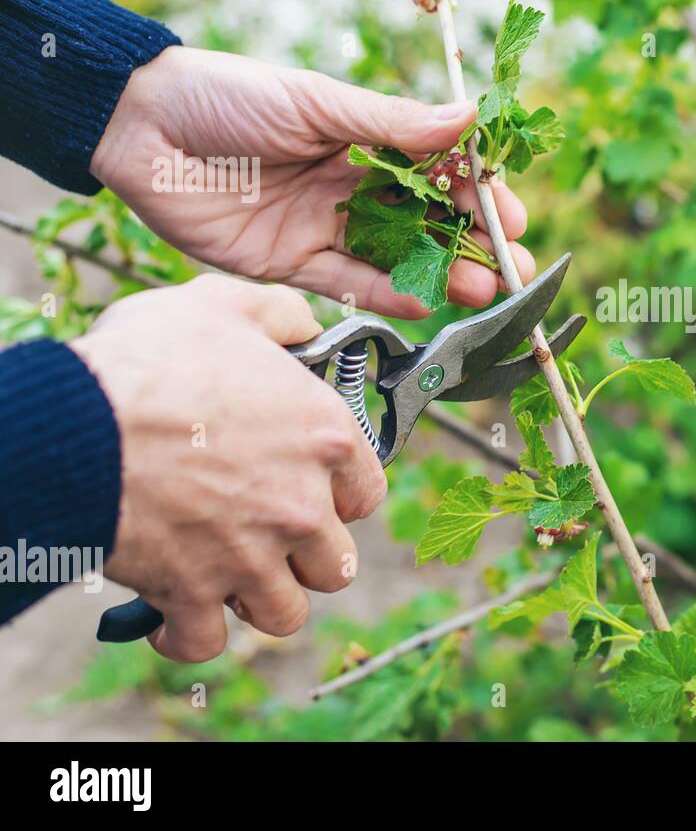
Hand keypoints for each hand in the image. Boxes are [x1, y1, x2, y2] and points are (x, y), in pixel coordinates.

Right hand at [71, 275, 385, 661]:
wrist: (72, 422)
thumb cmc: (147, 362)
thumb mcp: (223, 307)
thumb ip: (279, 315)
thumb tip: (306, 326)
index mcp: (324, 438)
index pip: (368, 493)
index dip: (340, 496)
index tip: (314, 493)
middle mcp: (302, 504)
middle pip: (336, 564)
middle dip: (305, 557)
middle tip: (269, 537)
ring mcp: (252, 555)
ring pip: (285, 613)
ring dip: (258, 599)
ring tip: (228, 576)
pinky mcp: (194, 593)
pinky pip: (206, 643)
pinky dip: (187, 636)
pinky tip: (171, 614)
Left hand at [90, 46, 535, 315]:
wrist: (140, 129)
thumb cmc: (228, 95)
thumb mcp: (317, 101)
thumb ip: (392, 122)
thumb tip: (471, 117)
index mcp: (363, 138)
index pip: (438, 172)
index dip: (477, 195)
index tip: (513, 215)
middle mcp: (350, 186)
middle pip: (426, 222)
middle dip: (473, 246)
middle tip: (515, 269)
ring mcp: (322, 226)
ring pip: (395, 257)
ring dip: (441, 275)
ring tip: (485, 291)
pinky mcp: (288, 262)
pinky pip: (346, 282)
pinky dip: (385, 293)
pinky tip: (424, 302)